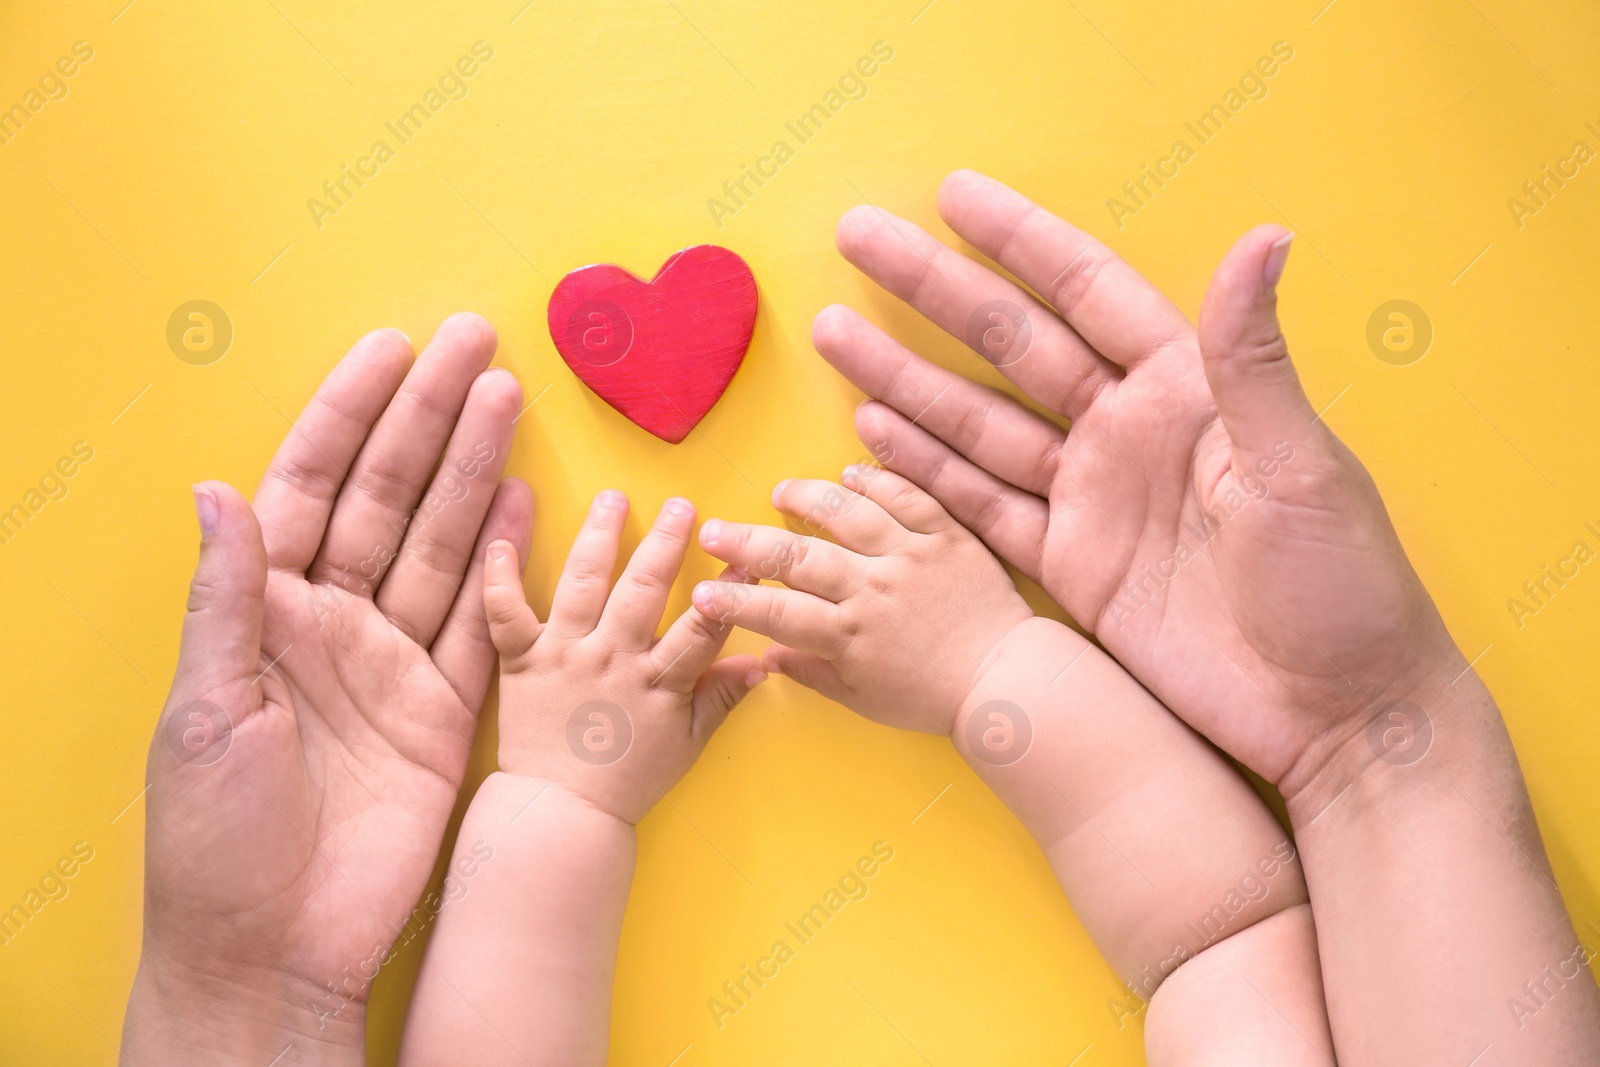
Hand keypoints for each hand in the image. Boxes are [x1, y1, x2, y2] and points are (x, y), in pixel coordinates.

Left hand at [126, 315, 530, 1062]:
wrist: (276, 944)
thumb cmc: (216, 837)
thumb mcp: (206, 710)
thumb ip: (228, 599)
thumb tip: (216, 490)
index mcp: (264, 614)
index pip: (309, 488)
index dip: (348, 416)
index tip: (388, 351)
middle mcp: (332, 623)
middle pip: (389, 500)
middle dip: (429, 419)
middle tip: (474, 344)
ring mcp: (392, 663)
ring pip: (445, 545)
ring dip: (475, 471)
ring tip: (506, 398)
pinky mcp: (444, 710)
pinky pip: (481, 620)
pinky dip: (506, 560)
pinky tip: (521, 499)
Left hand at [482, 492, 764, 823]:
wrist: (561, 811)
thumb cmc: (627, 780)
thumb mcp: (687, 744)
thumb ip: (721, 697)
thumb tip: (763, 661)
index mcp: (656, 682)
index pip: (701, 627)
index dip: (727, 592)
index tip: (746, 560)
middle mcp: (611, 660)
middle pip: (643, 591)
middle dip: (664, 543)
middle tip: (680, 505)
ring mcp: (564, 656)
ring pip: (583, 585)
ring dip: (599, 536)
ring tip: (611, 497)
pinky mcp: (521, 661)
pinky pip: (505, 613)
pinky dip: (499, 577)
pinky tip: (498, 540)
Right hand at [692, 466, 1031, 733]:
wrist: (1005, 679)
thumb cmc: (934, 697)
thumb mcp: (864, 700)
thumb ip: (812, 674)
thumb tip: (767, 658)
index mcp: (850, 636)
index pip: (776, 612)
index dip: (734, 600)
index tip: (701, 591)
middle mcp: (875, 590)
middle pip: (798, 556)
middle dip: (747, 541)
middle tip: (714, 529)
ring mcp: (912, 557)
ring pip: (848, 514)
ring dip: (808, 498)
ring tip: (780, 491)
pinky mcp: (948, 536)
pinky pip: (908, 497)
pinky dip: (876, 480)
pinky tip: (849, 474)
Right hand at [813, 170, 1460, 792]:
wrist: (1332, 713)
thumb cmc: (1341, 585)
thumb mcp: (1300, 467)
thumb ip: (1252, 360)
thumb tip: (1264, 234)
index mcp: (1185, 388)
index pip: (1086, 292)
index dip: (1018, 241)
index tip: (951, 195)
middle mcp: (1127, 430)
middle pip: (1011, 345)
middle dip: (934, 290)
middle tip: (859, 238)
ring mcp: (1093, 498)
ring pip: (979, 422)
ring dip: (908, 378)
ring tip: (838, 334)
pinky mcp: (1071, 566)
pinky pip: (983, 504)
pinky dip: (929, 470)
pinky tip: (876, 430)